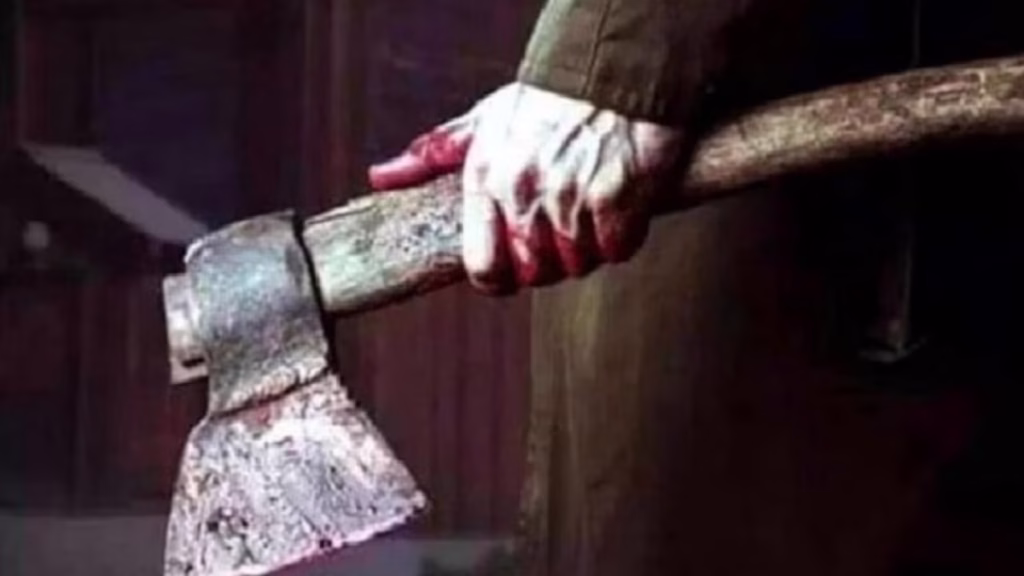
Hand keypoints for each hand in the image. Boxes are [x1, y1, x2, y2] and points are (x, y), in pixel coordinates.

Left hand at [369, 83, 681, 293]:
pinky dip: (621, 237)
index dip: (499, 279)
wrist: (610, 69)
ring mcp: (571, 200)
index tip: (511, 272)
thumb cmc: (545, 98)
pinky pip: (618, 249)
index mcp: (485, 179)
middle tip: (557, 234)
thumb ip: (432, 154)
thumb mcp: (482, 121)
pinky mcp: (616, 199)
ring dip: (586, 249)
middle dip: (548, 264)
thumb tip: (382, 177)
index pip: (484, 268)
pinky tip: (617, 208)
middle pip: (535, 274)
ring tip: (588, 213)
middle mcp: (523, 194)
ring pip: (578, 265)